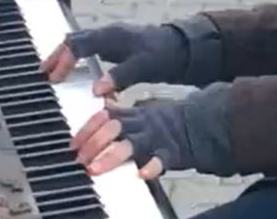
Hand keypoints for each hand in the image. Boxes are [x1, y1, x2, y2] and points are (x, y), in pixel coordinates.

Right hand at [40, 23, 188, 95]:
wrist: (180, 47)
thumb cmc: (163, 55)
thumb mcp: (144, 66)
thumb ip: (120, 76)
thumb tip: (96, 91)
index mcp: (112, 36)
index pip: (79, 43)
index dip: (63, 59)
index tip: (53, 77)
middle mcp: (108, 33)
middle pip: (74, 39)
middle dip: (57, 55)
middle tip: (44, 73)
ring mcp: (110, 38)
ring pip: (80, 42)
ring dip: (66, 56)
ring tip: (53, 74)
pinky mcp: (114, 46)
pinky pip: (89, 49)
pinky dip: (78, 59)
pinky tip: (76, 74)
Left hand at [71, 99, 187, 178]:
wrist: (202, 124)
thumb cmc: (170, 124)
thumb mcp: (144, 112)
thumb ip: (123, 111)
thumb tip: (103, 104)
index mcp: (135, 114)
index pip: (106, 115)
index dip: (88, 128)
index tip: (73, 143)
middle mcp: (143, 124)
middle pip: (114, 127)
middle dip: (94, 142)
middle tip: (80, 158)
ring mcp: (157, 138)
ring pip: (132, 143)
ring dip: (111, 155)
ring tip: (96, 168)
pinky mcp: (172, 152)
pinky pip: (161, 159)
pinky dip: (152, 166)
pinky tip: (142, 172)